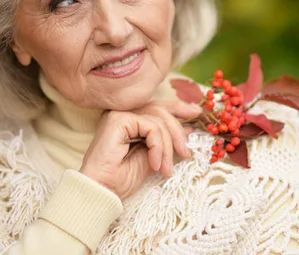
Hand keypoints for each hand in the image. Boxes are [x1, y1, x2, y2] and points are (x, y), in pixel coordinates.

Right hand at [79, 100, 201, 199]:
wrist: (102, 191)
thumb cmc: (120, 180)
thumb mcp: (152, 158)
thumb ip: (165, 142)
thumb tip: (188, 130)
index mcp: (128, 121)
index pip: (157, 107)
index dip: (178, 108)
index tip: (196, 115)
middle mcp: (123, 114)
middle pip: (160, 110)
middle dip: (178, 130)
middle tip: (186, 153)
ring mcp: (119, 114)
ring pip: (158, 119)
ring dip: (168, 146)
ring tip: (167, 168)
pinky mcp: (119, 119)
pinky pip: (151, 126)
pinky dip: (159, 146)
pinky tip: (155, 164)